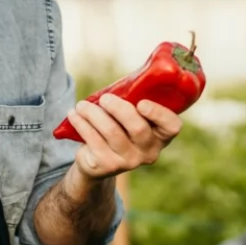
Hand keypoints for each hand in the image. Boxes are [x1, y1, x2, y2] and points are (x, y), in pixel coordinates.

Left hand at [66, 93, 182, 179]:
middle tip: (105, 98)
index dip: (159, 114)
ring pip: (112, 132)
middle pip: (138, 128)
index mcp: (160, 136)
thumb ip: (134, 101)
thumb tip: (128, 78)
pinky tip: (74, 114)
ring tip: (82, 104)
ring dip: (94, 114)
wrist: (98, 161)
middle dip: (119, 109)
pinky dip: (81, 123)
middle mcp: (149, 151)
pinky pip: (93, 140)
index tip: (141, 103)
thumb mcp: (130, 116)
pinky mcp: (107, 166)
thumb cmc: (118, 128)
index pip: (172, 126)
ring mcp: (129, 161)